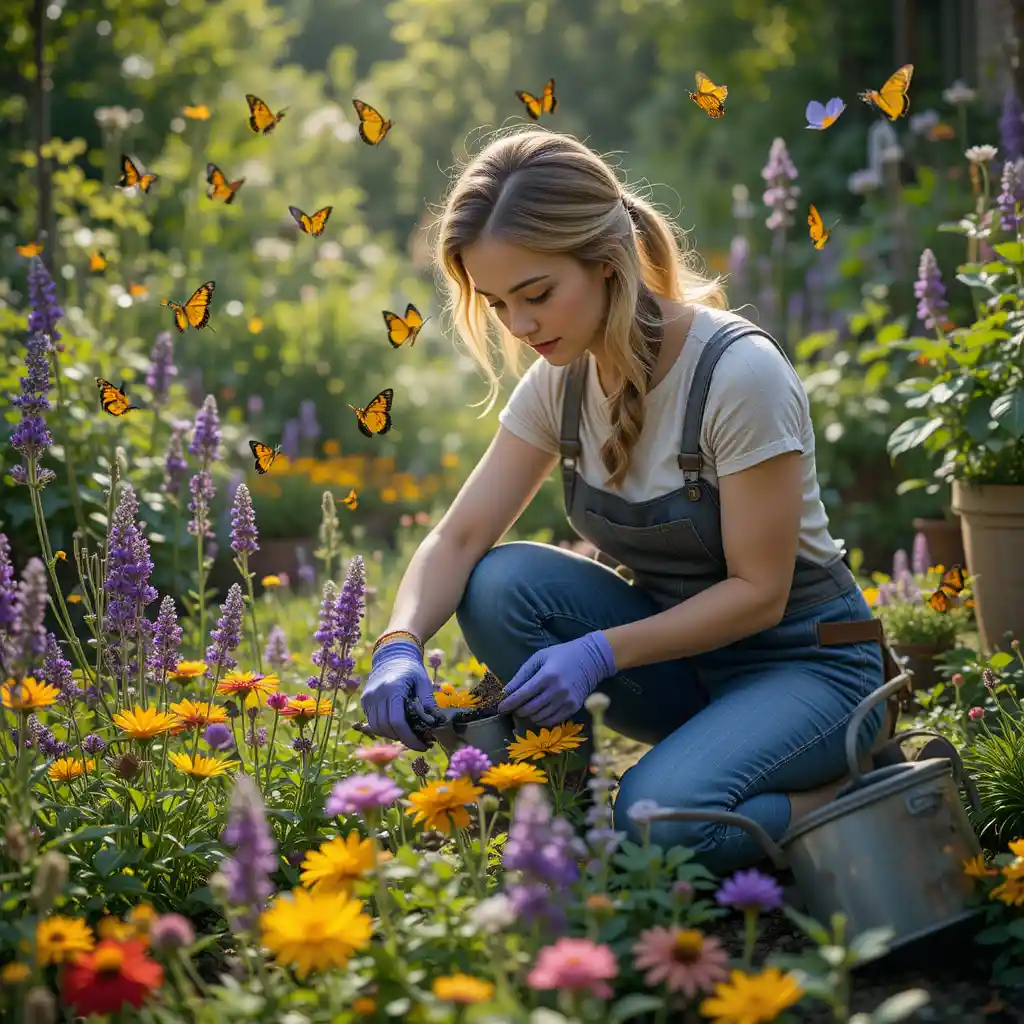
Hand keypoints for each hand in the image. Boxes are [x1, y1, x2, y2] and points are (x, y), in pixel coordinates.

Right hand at [361, 639, 442, 750]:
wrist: (392, 654)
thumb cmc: (411, 668)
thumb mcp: (423, 681)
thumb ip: (428, 702)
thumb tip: (433, 724)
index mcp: (393, 688)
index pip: (397, 721)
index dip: (410, 738)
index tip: (423, 746)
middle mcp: (377, 694)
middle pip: (386, 728)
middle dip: (403, 739)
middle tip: (419, 742)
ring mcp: (368, 697)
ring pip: (377, 728)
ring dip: (393, 735)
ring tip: (408, 734)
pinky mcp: (365, 700)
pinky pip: (372, 722)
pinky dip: (385, 728)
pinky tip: (397, 726)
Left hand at [497, 632, 615, 726]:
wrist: (590, 659)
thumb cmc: (561, 655)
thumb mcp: (539, 658)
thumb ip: (522, 675)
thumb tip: (506, 691)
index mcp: (546, 676)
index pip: (522, 695)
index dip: (508, 703)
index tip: (500, 708)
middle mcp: (557, 691)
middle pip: (529, 709)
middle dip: (517, 711)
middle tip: (513, 708)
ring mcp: (566, 701)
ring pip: (539, 717)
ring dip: (528, 716)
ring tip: (525, 709)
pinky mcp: (573, 708)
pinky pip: (552, 721)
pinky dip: (541, 720)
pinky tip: (538, 713)